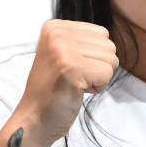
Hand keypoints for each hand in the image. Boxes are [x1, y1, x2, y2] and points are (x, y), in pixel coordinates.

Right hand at [17, 19, 119, 146]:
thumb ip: (82, 43)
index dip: (94, 56)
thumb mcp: (63, 55)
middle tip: (74, 79)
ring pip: (111, 60)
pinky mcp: (72, 68)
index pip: (102, 34)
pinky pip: (107, 74)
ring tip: (75, 85)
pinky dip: (98, 87)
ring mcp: (64, 50)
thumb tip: (108, 39)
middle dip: (98, 66)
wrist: (34, 119)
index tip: (72, 69)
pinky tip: (77, 91)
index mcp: (55, 27)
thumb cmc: (53, 91)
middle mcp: (58, 33)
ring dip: (98, 78)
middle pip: (109, 46)